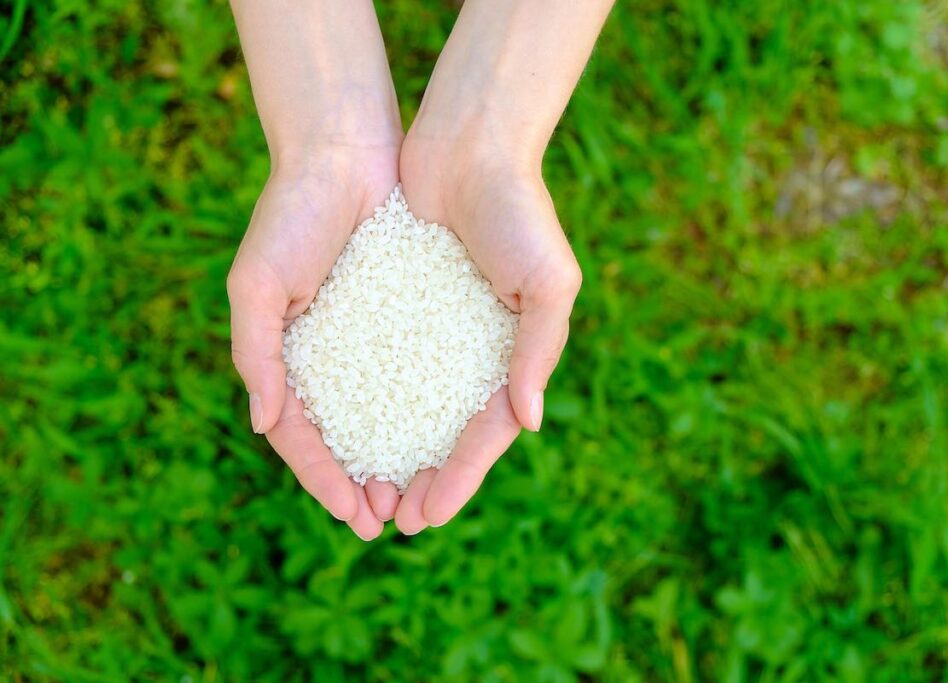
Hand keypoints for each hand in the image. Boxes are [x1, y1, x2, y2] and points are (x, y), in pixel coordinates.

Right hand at [227, 147, 401, 540]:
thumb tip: (265, 425)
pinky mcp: (409, 316)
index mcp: (287, 358)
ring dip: (400, 461)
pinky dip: (428, 412)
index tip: (354, 515)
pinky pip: (420, 374)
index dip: (325, 480)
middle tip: (392, 523)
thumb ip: (256, 354)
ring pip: (386, 416)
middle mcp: (330, 356)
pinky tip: (447, 440)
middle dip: (366, 485)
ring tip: (420, 498)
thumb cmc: (292, 214)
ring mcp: (369, 340)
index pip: (302, 437)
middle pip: (347, 438)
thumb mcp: (257, 283)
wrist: (346, 152)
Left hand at [393, 135, 582, 532]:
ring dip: (389, 453)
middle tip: (391, 522)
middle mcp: (472, 350)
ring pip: (407, 407)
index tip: (427, 517)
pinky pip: (378, 363)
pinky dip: (364, 401)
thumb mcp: (548, 281)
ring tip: (365, 494)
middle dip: (420, 479)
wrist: (470, 143)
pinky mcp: (398, 305)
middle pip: (443, 431)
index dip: (458, 477)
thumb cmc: (519, 210)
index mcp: (511, 353)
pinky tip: (343, 431)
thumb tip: (525, 422)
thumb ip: (537, 350)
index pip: (484, 432)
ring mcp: (433, 331)